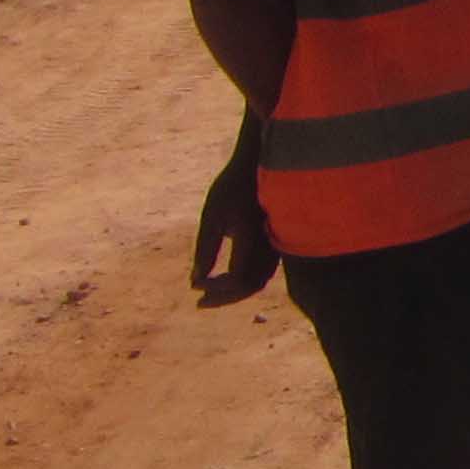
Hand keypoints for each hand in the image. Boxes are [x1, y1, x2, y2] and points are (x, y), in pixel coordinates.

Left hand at [189, 148, 279, 307]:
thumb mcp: (212, 215)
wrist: (260, 166)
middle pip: (249, 287)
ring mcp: (275, 246)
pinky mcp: (274, 244)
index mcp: (253, 240)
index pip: (237, 280)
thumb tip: (196, 280)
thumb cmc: (232, 187)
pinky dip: (243, 282)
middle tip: (199, 302)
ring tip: (210, 293)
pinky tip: (226, 278)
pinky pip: (262, 273)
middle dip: (223, 298)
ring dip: (234, 292)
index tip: (194, 286)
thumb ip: (205, 249)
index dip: (216, 289)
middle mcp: (269, 247)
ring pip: (258, 282)